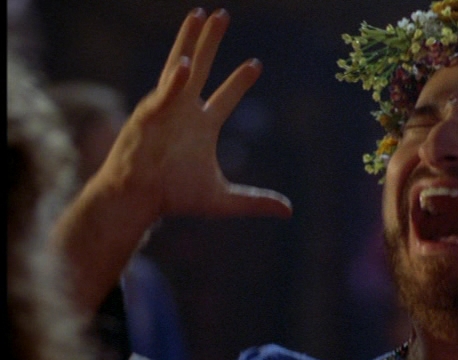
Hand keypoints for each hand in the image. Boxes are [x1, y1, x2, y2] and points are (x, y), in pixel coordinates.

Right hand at [100, 8, 291, 219]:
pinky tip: (185, 63)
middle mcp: (185, 111)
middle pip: (202, 68)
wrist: (137, 201)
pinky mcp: (148, 115)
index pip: (227, 96)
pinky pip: (164, 94)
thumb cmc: (174, 197)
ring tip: (200, 13)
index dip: (240, 80)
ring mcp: (165, 109)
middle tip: (223, 15)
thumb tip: (289, 211)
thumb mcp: (223, 200)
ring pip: (179, 66)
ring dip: (190, 41)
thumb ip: (255, 201)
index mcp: (202, 126)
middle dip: (211, 42)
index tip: (256, 63)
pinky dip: (174, 80)